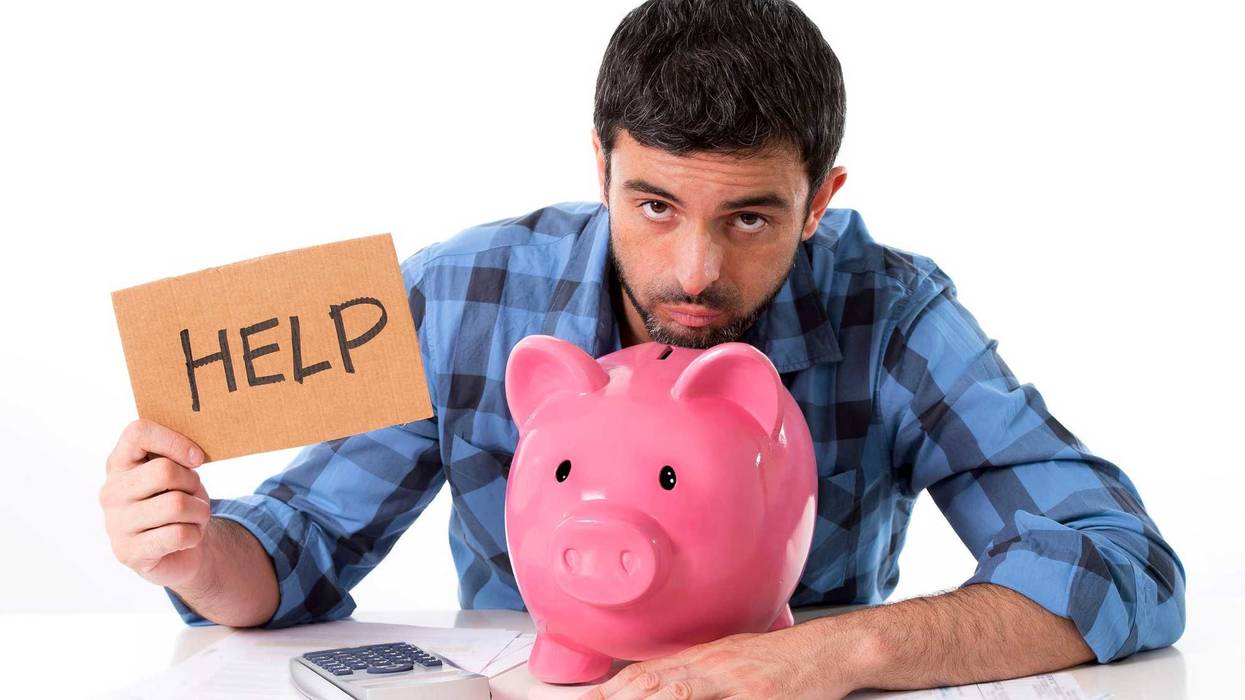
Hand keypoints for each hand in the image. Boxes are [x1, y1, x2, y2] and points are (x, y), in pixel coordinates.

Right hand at [99, 418, 211, 588]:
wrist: (180, 551)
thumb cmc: (179, 502)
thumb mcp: (179, 474)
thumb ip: (177, 457)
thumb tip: (193, 454)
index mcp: (119, 464)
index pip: (138, 432)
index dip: (174, 441)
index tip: (197, 458)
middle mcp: (111, 492)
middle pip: (164, 471)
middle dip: (192, 483)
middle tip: (194, 494)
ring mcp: (116, 524)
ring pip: (176, 505)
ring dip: (199, 511)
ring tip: (194, 517)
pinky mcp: (129, 552)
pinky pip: (178, 534)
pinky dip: (195, 534)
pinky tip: (187, 537)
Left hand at [577, 624, 854, 699]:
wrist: (829, 650)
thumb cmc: (781, 659)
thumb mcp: (732, 660)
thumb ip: (697, 676)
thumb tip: (660, 686)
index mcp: (703, 658)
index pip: (647, 675)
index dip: (613, 689)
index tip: (588, 699)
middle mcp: (713, 667)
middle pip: (654, 685)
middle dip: (618, 698)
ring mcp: (735, 684)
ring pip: (679, 694)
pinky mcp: (760, 699)